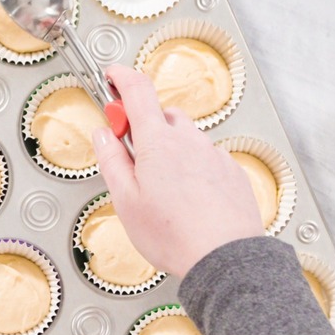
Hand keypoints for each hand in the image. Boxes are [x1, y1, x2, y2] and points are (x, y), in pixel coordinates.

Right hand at [92, 64, 262, 277]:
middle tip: (134, 156)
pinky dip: (194, 167)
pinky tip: (188, 197)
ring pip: (187, 138)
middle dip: (146, 127)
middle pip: (163, 116)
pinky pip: (207, 158)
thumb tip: (103, 135)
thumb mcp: (126, 200)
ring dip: (171, 150)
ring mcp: (214, 154)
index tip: (112, 77)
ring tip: (164, 190)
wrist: (224, 258)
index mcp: (158, 142)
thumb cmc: (175, 235)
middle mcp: (190, 140)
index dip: (121, 77)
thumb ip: (111, 160)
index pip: (138, 90)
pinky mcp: (231, 172)